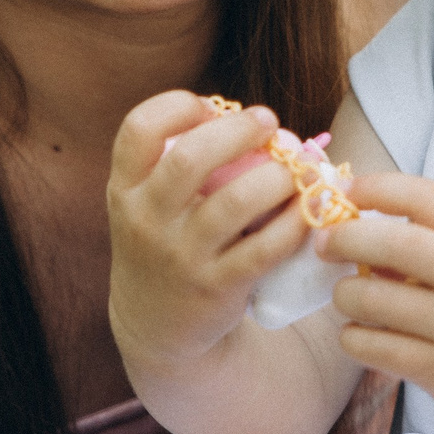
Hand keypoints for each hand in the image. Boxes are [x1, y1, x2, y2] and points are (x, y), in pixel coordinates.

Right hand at [105, 93, 310, 374]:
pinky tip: (307, 207)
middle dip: (239, 130)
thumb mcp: (149, 204)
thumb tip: (256, 123)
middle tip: (268, 121)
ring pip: (236, 201)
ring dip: (277, 176)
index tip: (211, 109)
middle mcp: (146, 220)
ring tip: (296, 168)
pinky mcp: (216, 288)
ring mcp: (180, 256)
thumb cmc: (166, 243)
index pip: (139, 129)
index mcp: (125, 189)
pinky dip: (294, 222)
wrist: (156, 327)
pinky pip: (265, 248)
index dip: (179, 106)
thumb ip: (182, 164)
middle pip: (190, 158)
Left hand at [321, 174, 433, 433]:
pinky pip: (375, 347)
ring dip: (344, 294)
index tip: (345, 190)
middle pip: (393, 244)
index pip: (425, 196)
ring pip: (373, 299)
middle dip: (344, 237)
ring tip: (346, 295)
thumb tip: (357, 222)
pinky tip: (359, 333)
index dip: (377, 187)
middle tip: (325, 243)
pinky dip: (353, 337)